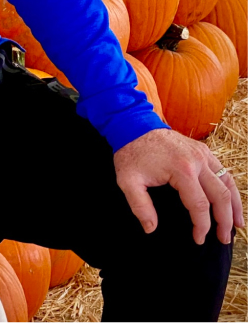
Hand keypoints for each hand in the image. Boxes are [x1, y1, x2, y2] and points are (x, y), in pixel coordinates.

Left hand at [114, 128, 243, 244]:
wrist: (133, 125)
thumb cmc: (131, 153)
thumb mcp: (128, 181)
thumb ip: (140, 206)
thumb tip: (150, 229)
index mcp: (182, 170)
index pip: (199, 205)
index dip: (201, 226)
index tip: (198, 240)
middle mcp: (198, 161)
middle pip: (220, 196)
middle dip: (224, 221)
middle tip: (223, 239)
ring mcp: (203, 154)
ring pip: (228, 183)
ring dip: (234, 206)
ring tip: (236, 225)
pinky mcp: (203, 150)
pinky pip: (223, 171)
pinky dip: (230, 188)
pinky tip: (231, 201)